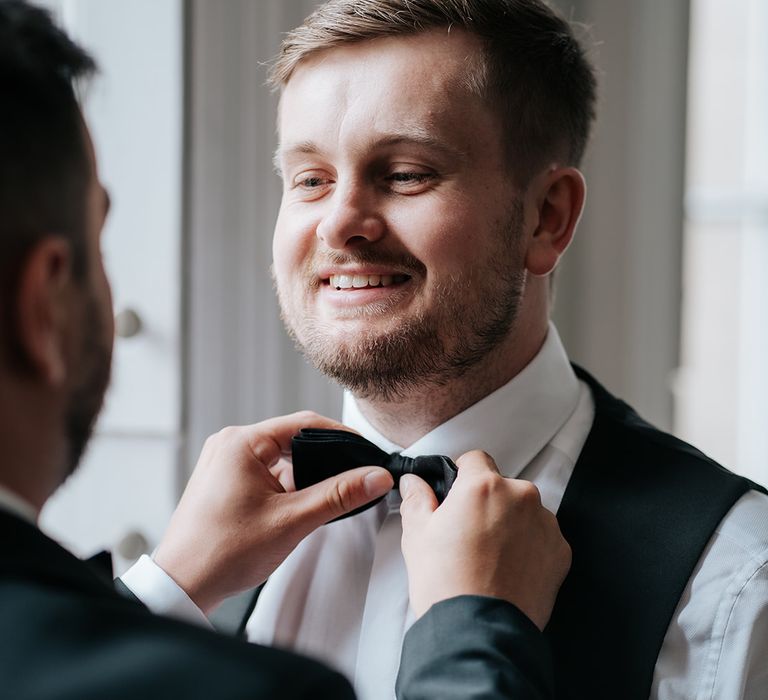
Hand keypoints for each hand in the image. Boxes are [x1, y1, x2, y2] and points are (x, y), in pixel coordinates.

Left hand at [153, 411, 392, 613]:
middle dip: (322, 461)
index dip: (340, 436)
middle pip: (292, 440)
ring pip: (280, 459)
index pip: (304, 423)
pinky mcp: (224, 481)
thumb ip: (339, 495)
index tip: (365, 451)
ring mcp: (224, 463)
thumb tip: (375, 477)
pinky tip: (293, 511)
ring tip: (315, 503)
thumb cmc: (222, 552)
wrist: (182, 586)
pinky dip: (284, 488)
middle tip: (349, 480)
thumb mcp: (292, 520)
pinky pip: (265, 473)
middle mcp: (229, 445)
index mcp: (241, 442)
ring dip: (302, 478)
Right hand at [399, 450, 570, 629]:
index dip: (461, 475)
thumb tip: (414, 483)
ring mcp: (545, 525)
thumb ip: (417, 499)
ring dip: (510, 524)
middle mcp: (520, 497)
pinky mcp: (560, 552)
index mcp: (484, 486)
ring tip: (488, 558)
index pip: (475, 459)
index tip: (456, 495)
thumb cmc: (447, 584)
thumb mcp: (417, 536)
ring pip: (523, 511)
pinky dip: (528, 548)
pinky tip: (507, 570)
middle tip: (467, 535)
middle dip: (486, 503)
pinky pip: (541, 538)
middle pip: (502, 486)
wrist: (479, 633)